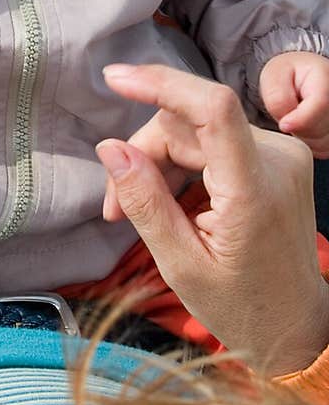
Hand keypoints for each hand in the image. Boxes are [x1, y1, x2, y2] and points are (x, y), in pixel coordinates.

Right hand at [95, 63, 328, 377]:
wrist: (295, 324)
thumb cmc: (242, 306)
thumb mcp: (180, 265)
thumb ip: (144, 202)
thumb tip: (110, 147)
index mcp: (255, 190)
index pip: (213, 108)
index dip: (161, 83)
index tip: (114, 80)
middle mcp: (278, 159)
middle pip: (188, 123)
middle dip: (144, 154)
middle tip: (115, 208)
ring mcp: (282, 155)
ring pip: (195, 129)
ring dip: (159, 162)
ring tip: (136, 213)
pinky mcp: (276, 157)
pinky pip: (212, 141)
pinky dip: (182, 166)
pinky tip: (169, 203)